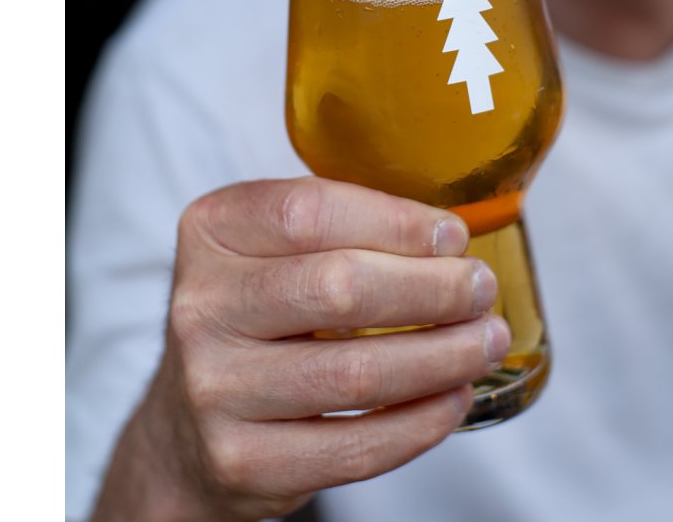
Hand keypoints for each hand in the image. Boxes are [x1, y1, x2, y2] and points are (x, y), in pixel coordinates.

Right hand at [91, 176, 510, 520]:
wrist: (187, 426)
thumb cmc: (255, 315)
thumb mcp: (271, 250)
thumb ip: (340, 228)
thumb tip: (447, 239)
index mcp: (212, 231)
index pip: (310, 210)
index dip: (395, 220)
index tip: (452, 235)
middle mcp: (202, 306)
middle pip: (339, 288)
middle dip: (433, 288)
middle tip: (480, 289)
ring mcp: (215, 389)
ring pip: (355, 373)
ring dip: (443, 356)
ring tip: (485, 341)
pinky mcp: (242, 462)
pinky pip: (354, 447)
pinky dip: (420, 422)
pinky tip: (452, 397)